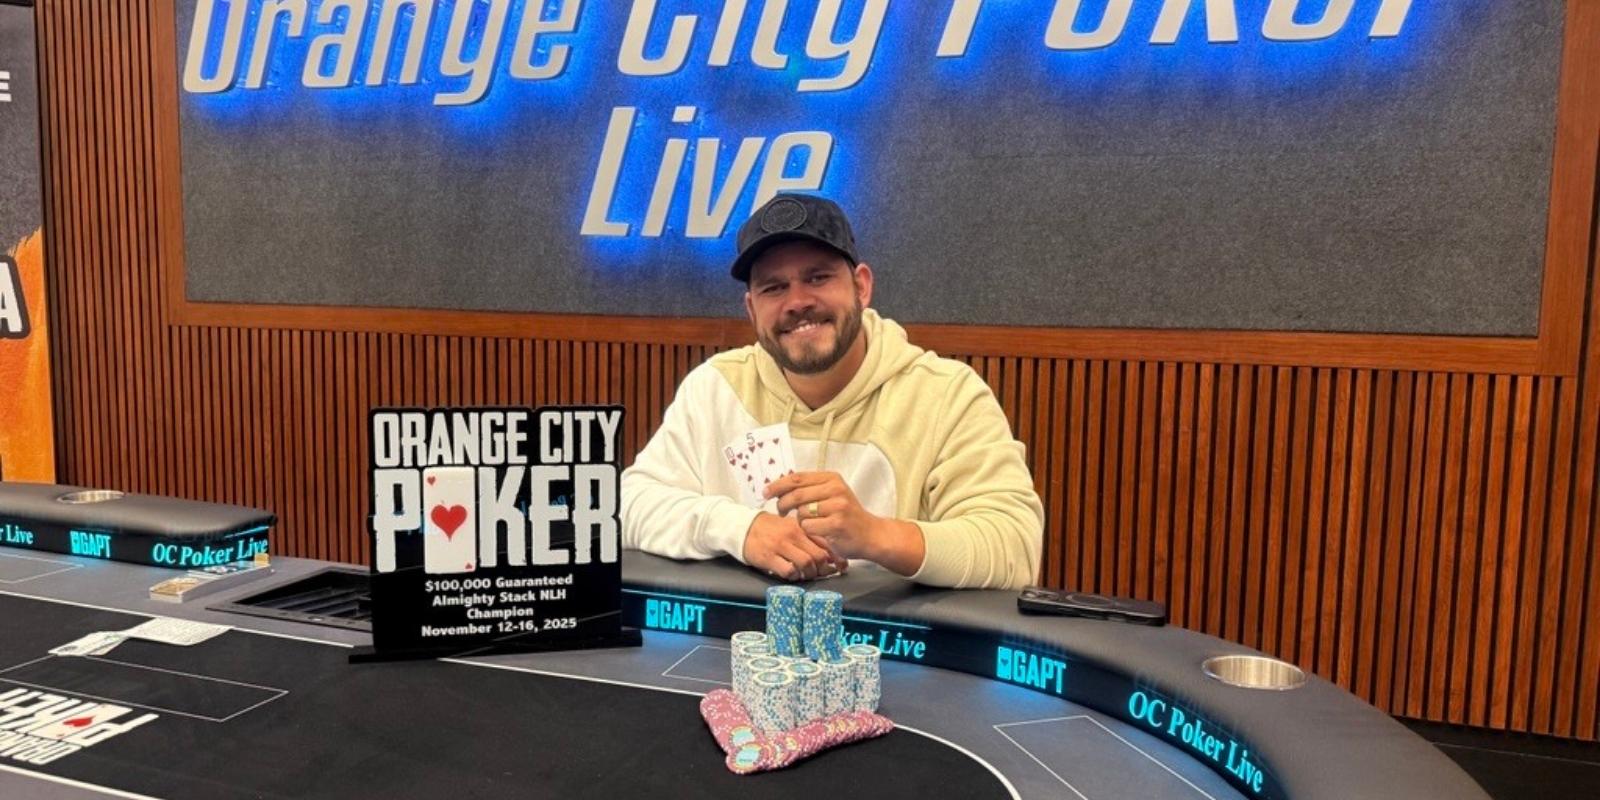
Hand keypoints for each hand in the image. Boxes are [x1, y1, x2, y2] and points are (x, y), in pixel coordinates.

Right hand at [742, 512, 847, 580]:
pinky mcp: (768, 557)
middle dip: (825, 569)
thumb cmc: (772, 529)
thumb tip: (831, 554)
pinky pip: (788, 571)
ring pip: (806, 564)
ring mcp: (780, 546)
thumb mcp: (793, 526)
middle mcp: (793, 535)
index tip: (842, 566)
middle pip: (819, 555)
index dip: (837, 557)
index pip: (825, 542)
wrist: (745, 527)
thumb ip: (810, 537)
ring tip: (808, 575)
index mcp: (801, 526)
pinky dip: (794, 577)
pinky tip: (792, 575)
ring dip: (810, 574)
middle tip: (825, 574)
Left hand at [764, 471, 882, 559]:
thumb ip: (810, 488)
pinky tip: (817, 532)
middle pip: (796, 494)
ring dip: (799, 520)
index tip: (765, 492)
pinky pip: (809, 527)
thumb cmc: (846, 515)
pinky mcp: (837, 523)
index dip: (778, 485)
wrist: (871, 534)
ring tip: (809, 523)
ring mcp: (838, 506)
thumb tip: (779, 487)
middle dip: (783, 504)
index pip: (797, 478)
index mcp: (832, 478)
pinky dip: (808, 531)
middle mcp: (836, 489)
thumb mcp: (832, 494)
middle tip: (780, 511)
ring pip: (802, 512)